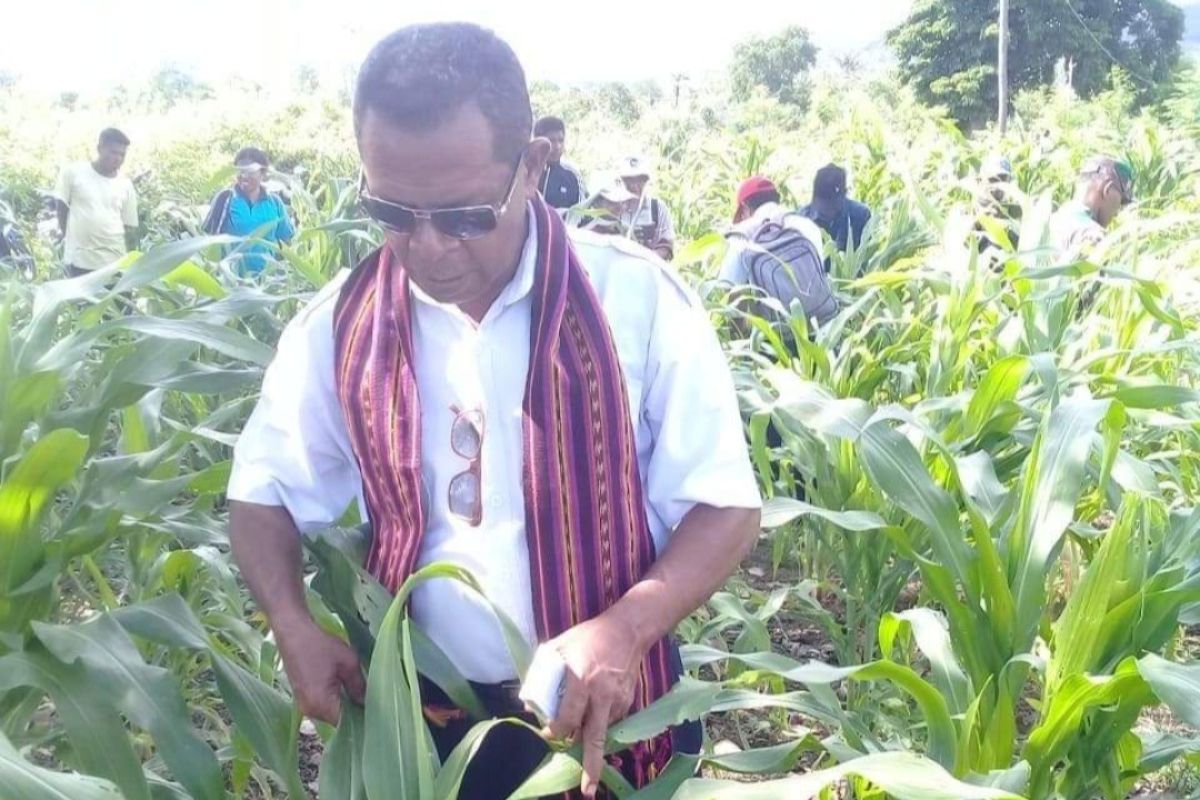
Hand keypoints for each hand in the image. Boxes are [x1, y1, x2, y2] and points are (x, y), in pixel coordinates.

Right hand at [275, 616, 365, 724]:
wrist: (293, 632)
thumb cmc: (321, 645)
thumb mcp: (349, 663)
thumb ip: (360, 686)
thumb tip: (370, 703)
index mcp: (321, 704)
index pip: (346, 724)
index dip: (363, 719)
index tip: (379, 711)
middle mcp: (310, 711)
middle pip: (338, 722)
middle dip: (354, 714)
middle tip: (374, 703)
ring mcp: (304, 706)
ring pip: (330, 714)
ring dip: (344, 707)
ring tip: (362, 695)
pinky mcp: (302, 698)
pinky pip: (322, 707)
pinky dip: (334, 701)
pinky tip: (346, 689)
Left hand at [543, 611, 646, 797]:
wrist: (628, 630)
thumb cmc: (588, 637)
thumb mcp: (559, 647)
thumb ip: (543, 672)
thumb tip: (531, 702)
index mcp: (581, 680)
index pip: (567, 718)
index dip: (555, 730)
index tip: (548, 733)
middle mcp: (601, 695)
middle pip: (594, 738)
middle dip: (591, 766)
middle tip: (587, 790)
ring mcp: (617, 700)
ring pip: (600, 729)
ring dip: (589, 734)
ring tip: (584, 722)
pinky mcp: (628, 701)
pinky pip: (610, 718)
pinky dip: (600, 718)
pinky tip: (597, 703)